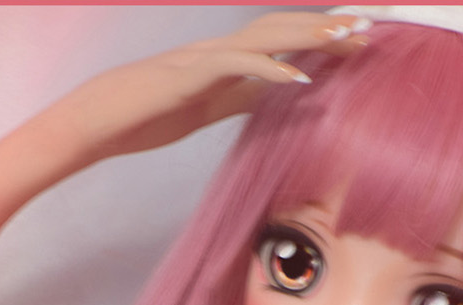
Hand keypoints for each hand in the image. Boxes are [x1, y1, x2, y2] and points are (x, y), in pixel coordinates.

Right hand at [97, 17, 367, 130]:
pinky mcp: (190, 76)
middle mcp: (219, 50)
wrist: (96, 121)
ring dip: (307, 36)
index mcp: (225, 61)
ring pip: (265, 37)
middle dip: (325, 27)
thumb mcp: (205, 109)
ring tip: (344, 38)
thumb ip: (239, 98)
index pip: (281, 41)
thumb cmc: (143, 116)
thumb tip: (272, 94)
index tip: (355, 38)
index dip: (319, 36)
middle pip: (281, 29)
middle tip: (367, 27)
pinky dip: (269, 71)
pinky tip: (297, 79)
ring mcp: (204, 59)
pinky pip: (236, 67)